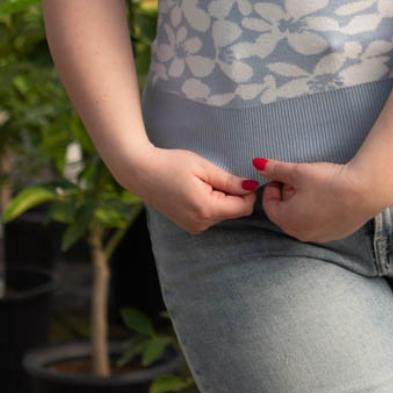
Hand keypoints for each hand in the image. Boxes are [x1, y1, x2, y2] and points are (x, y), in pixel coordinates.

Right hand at [122, 145, 257, 233]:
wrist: (140, 172)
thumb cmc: (170, 164)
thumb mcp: (203, 167)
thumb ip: (229, 180)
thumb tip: (252, 187)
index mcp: (206, 209)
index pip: (244, 207)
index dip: (247, 191)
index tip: (238, 176)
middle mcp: (201, 224)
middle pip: (235, 211)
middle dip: (232, 194)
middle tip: (212, 177)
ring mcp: (194, 228)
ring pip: (224, 214)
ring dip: (221, 199)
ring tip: (201, 183)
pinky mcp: (190, 227)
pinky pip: (212, 216)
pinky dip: (211, 204)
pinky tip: (196, 191)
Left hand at [251, 156, 386, 243]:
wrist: (366, 191)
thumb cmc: (330, 182)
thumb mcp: (299, 171)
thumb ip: (275, 169)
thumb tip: (257, 164)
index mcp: (287, 220)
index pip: (269, 204)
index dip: (274, 186)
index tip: (284, 174)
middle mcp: (301, 233)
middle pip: (285, 212)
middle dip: (288, 195)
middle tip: (301, 179)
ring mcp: (320, 236)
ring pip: (303, 218)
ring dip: (303, 203)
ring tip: (317, 187)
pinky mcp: (336, 234)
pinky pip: (319, 223)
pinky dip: (319, 211)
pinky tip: (330, 196)